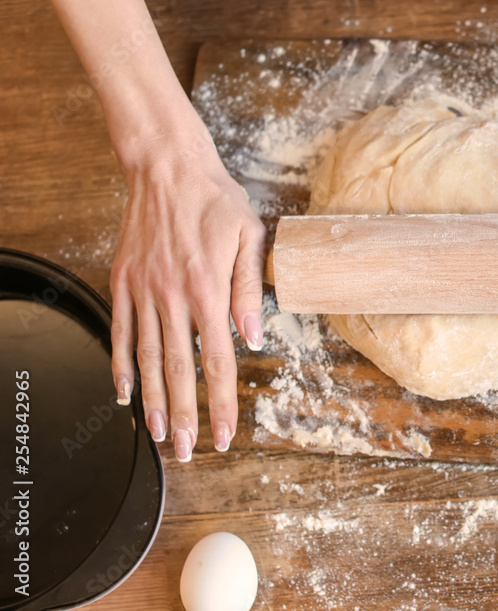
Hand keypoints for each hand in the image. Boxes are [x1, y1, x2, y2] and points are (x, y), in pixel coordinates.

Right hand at [26, 0, 268, 460]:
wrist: (167, 167)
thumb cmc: (215, 200)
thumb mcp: (248, 237)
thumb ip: (248, 291)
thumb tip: (254, 338)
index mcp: (208, 291)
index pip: (219, 361)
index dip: (223, 403)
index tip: (227, 435)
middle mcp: (173, 298)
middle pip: (179, 371)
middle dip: (186, 416)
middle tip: (189, 452)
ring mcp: (143, 292)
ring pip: (147, 359)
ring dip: (154, 401)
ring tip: (159, 435)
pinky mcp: (123, 281)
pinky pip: (120, 332)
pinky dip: (121, 365)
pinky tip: (124, 393)